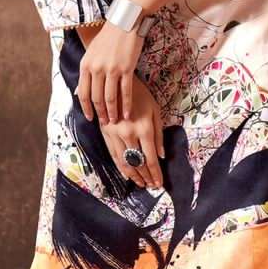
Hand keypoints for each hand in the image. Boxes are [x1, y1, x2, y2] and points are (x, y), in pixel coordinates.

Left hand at [75, 19, 143, 123]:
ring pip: (110, 97)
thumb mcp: (91, 53)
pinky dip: (127, 105)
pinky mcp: (126, 69)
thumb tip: (80, 92)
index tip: (90, 118)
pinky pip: (126, 91)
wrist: (124, 23)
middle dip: (100, 113)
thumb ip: (87, 71)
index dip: (86, 108)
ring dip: (112, 112)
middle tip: (105, 122)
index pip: (83, 93)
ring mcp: (111, 69)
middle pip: (96, 98)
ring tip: (116, 121)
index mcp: (85, 65)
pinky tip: (128, 113)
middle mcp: (96, 68)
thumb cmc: (108, 37)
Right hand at [99, 74, 165, 190]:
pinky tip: (127, 174)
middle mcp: (129, 134)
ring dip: (134, 175)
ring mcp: (115, 134)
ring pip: (125, 162)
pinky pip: (113, 155)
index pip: (150, 158)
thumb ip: (159, 134)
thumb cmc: (141, 95)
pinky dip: (120, 167)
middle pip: (138, 163)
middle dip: (146, 177)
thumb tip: (161, 155)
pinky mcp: (106, 134)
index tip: (159, 184)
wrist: (117, 82)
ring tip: (141, 184)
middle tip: (151, 186)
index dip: (155, 173)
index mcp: (144, 128)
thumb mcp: (155, 111)